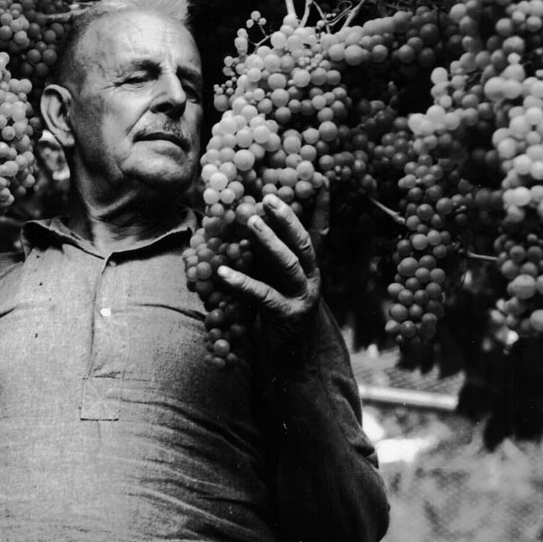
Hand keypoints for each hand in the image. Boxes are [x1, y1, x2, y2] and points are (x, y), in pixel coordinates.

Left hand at [216, 191, 325, 329]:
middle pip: (303, 242)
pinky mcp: (287, 316)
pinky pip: (263, 295)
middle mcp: (311, 279)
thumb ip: (266, 256)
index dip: (321, 206)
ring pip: (289, 264)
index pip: (318, 232)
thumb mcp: (275, 279)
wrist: (294, 362)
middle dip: (287, 217)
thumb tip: (243, 223)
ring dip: (270, 241)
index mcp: (310, 267)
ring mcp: (302, 298)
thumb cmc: (278, 316)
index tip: (321, 179)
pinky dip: (242, 283)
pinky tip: (221, 273)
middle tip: (268, 197)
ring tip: (251, 222)